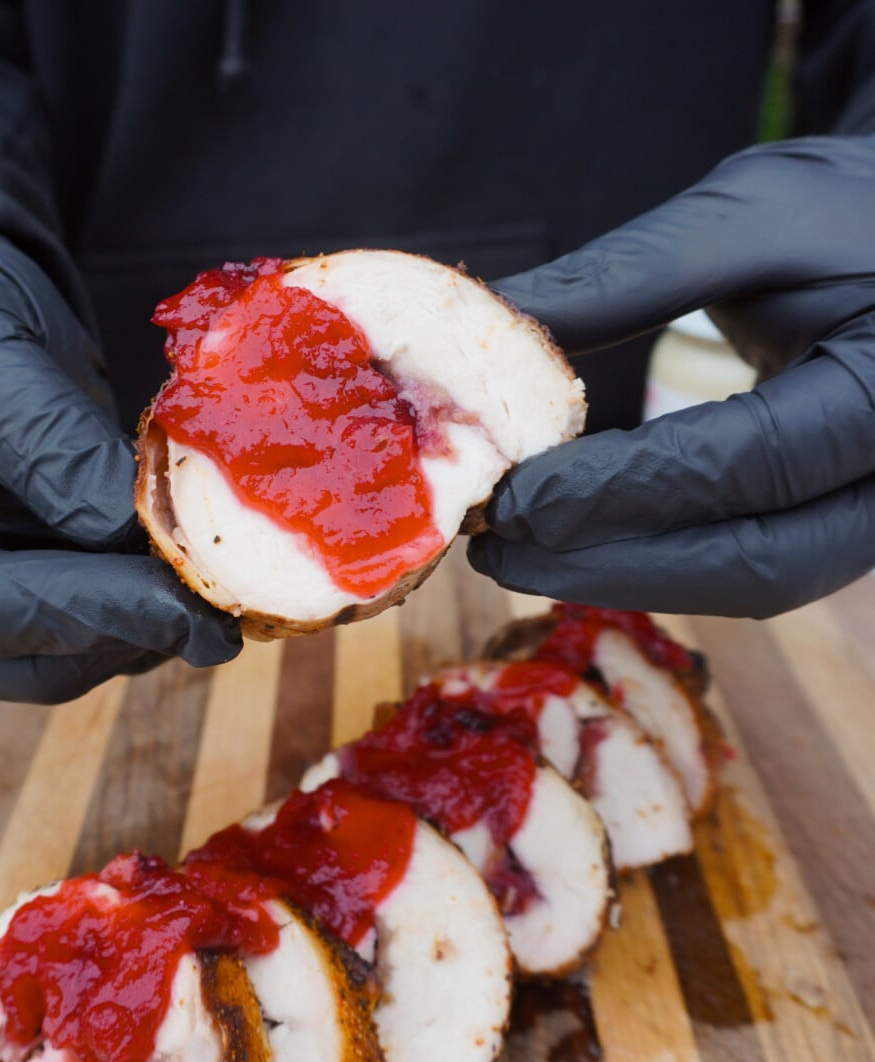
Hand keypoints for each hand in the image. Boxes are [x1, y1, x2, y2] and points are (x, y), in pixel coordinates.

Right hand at [0, 227, 239, 701]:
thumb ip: (45, 440)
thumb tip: (127, 529)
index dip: (82, 612)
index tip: (177, 606)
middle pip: (27, 660)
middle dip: (125, 637)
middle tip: (220, 616)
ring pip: (74, 656)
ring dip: (149, 631)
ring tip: (223, 589)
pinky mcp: (34, 588)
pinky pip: (98, 622)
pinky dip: (151, 604)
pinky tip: (204, 570)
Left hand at [470, 135, 874, 617]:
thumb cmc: (845, 209)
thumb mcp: (747, 215)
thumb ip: (624, 277)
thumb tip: (493, 324)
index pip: (744, 462)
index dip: (618, 490)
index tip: (512, 500)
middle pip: (754, 559)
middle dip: (611, 564)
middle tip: (498, 553)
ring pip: (753, 581)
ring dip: (625, 579)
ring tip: (516, 559)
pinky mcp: (847, 521)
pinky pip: (754, 567)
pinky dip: (659, 566)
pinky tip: (576, 548)